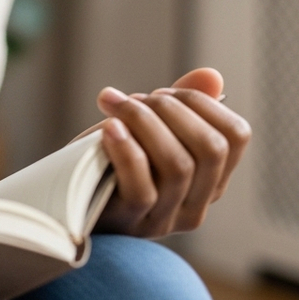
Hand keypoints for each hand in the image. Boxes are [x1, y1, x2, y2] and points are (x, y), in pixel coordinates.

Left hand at [88, 68, 251, 237]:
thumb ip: (179, 106)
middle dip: (172, 109)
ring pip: (178, 165)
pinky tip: (108, 127)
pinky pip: (142, 188)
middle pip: (211, 149)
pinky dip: (126, 149)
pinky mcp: (130, 223)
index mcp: (209, 181)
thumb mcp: (144, 130)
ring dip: (144, 121)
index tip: (163, 92)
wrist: (62, 196)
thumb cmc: (107, 160)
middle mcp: (196, 205)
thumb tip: (212, 76)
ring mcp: (164, 219)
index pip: (236, 136)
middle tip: (136, 98)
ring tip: (114, 105)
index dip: (202, 103)